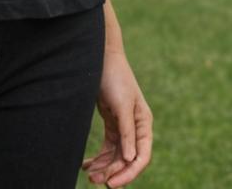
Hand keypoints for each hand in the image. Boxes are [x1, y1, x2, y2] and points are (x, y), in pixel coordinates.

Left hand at [81, 48, 152, 186]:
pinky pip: (108, 146)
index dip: (128, 173)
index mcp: (144, 123)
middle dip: (112, 171)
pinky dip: (99, 156)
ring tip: (89, 175)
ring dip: (104, 166)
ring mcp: (123, 125)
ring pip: (116, 155)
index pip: (141, 156)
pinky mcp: (111, 122)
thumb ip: (127, 131)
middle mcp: (136, 127)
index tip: (112, 184)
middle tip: (95, 181)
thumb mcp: (121, 104)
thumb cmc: (115, 77)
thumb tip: (131, 159)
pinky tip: (87, 164)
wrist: (101, 56)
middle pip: (127, 158)